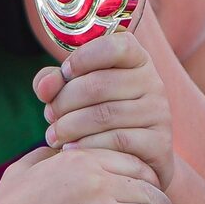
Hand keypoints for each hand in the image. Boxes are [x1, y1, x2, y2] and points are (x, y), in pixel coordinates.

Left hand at [34, 32, 175, 189]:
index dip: (82, 58)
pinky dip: (86, 146)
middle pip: (98, 85)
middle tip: (50, 116)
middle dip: (63, 102)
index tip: (65, 74)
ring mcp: (158, 112)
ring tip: (54, 136)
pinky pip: (116, 141)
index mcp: (136, 59)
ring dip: (69, 127)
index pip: (114, 46)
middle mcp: (152, 82)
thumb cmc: (99, 117)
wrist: (135, 158)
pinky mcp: (159, 142)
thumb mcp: (76, 92)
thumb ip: (56, 81)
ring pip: (104, 115)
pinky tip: (71, 149)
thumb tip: (45, 87)